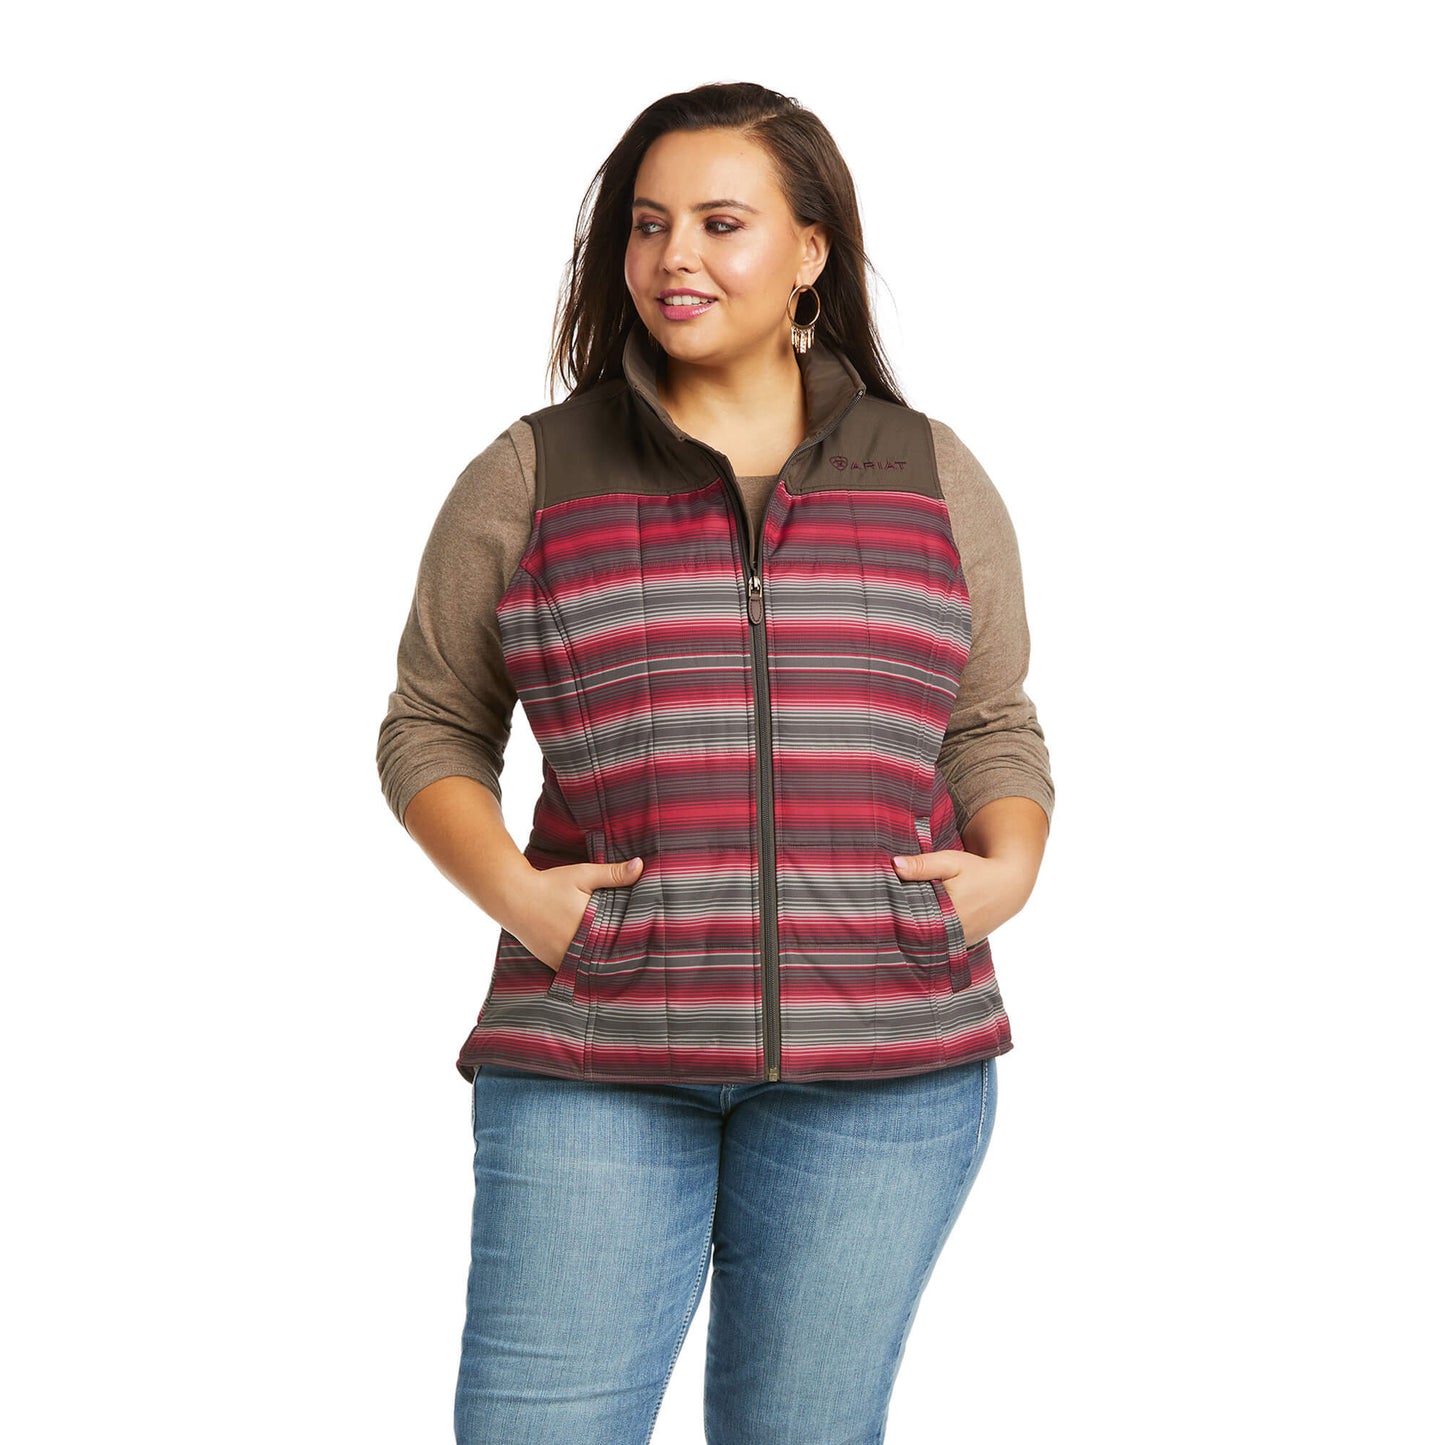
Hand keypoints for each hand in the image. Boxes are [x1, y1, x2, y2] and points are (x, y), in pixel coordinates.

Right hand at [510, 856, 643, 970]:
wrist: (514, 897)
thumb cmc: (550, 884)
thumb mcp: (583, 875)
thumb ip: (613, 873)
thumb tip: (641, 865)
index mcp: (590, 926)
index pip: (620, 941)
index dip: (634, 943)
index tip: (646, 943)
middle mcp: (577, 947)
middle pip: (607, 957)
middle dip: (620, 955)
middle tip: (639, 957)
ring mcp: (563, 958)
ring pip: (591, 967)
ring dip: (602, 964)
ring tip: (620, 964)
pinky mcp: (553, 963)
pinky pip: (574, 970)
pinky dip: (584, 967)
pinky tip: (595, 963)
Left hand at [890, 848, 1031, 944]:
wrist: (1009, 885)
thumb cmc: (978, 870)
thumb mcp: (950, 862)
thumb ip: (922, 865)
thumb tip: (894, 865)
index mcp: (949, 912)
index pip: (911, 919)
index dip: (894, 915)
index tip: (879, 911)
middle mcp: (955, 932)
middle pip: (918, 933)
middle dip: (901, 926)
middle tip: (881, 920)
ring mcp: (960, 941)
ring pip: (929, 941)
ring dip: (915, 934)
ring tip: (893, 928)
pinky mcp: (964, 943)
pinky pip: (941, 943)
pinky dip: (930, 937)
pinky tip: (916, 930)